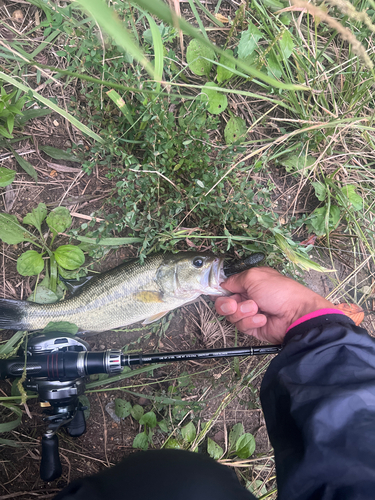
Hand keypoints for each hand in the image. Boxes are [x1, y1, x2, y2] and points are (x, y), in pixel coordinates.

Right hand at [215, 267, 334, 343]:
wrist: (295, 314)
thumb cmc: (278, 291)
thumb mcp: (254, 276)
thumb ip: (234, 280)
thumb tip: (222, 285)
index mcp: (249, 282)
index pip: (227, 287)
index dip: (220, 291)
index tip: (217, 293)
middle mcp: (248, 297)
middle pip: (224, 303)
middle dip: (226, 304)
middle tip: (234, 305)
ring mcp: (250, 313)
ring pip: (231, 315)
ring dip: (242, 312)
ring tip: (256, 309)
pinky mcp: (253, 327)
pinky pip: (242, 326)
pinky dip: (251, 321)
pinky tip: (263, 318)